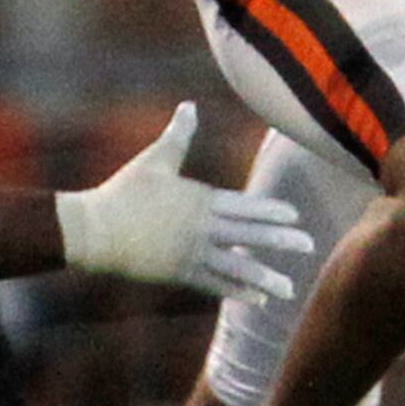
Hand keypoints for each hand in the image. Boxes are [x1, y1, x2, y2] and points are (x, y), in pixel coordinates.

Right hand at [53, 103, 312, 301]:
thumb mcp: (154, 160)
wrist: (94, 231)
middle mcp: (201, 228)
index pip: (244, 205)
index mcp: (199, 199)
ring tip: (288, 289)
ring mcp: (191, 253)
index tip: (294, 216)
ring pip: (237, 267)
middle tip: (310, 246)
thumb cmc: (122, 192)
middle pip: (250, 236)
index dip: (270, 211)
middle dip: (282, 241)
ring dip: (266, 278)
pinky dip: (237, 291)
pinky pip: (215, 285)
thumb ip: (178, 136)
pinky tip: (257, 299)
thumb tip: (189, 106)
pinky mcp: (179, 273)